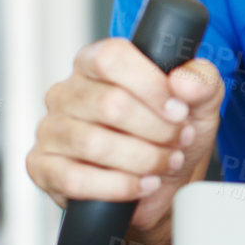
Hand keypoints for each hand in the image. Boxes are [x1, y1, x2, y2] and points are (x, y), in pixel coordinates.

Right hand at [27, 37, 223, 232]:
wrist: (157, 185)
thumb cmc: (170, 135)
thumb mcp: (198, 103)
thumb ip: (201, 81)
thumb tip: (182, 83)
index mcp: (95, 63)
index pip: (112, 58)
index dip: (151, 85)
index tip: (179, 109)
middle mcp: (67, 92)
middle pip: (110, 104)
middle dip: (156, 129)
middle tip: (179, 140)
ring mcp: (51, 130)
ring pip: (95, 144)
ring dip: (143, 159)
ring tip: (166, 163)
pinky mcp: (43, 167)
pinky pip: (76, 179)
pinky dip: (119, 186)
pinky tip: (142, 185)